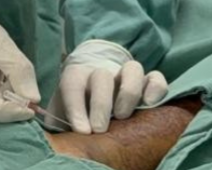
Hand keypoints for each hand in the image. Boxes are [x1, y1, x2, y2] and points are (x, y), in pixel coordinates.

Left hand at [49, 40, 167, 133]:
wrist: (92, 92)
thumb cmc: (75, 109)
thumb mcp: (60, 113)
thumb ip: (56, 123)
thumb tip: (55, 141)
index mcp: (75, 77)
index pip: (72, 85)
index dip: (76, 108)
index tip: (82, 131)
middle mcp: (101, 71)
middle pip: (102, 77)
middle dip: (100, 104)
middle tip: (100, 129)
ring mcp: (124, 74)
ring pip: (131, 70)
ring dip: (128, 93)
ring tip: (123, 116)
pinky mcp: (145, 81)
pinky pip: (155, 77)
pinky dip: (156, 89)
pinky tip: (150, 105)